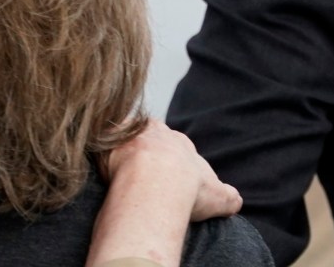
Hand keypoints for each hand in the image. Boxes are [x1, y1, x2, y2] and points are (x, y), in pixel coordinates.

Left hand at [102, 120, 241, 222]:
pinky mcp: (108, 140)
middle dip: (146, 152)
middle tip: (140, 174)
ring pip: (125, 136)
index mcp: (181, 144)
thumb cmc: (187, 190)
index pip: (175, 148)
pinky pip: (100, 137)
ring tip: (118, 168)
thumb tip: (235, 200)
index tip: (165, 179)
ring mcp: (132, 134)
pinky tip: (97, 159)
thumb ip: (229, 196)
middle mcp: (158, 133)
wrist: (158, 183)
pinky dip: (98, 146)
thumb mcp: (220, 197)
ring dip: (122, 148)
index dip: (170, 164)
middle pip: (150, 138)